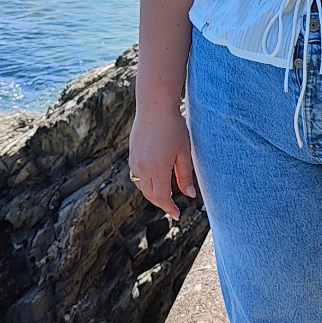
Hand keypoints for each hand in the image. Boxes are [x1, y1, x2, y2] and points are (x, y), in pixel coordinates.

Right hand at [128, 105, 195, 222]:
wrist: (154, 107)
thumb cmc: (174, 128)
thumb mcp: (184, 152)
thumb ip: (185, 175)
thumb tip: (189, 195)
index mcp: (157, 169)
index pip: (162, 197)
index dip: (169, 208)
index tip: (177, 214)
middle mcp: (143, 168)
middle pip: (149, 195)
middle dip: (161, 203)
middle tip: (172, 207)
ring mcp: (135, 161)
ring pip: (141, 186)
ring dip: (151, 193)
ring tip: (164, 193)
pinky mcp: (132, 154)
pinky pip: (136, 174)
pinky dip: (144, 181)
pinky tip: (154, 178)